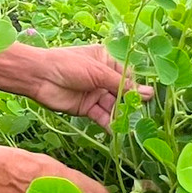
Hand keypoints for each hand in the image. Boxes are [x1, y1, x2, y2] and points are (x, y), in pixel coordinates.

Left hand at [4, 43, 150, 128]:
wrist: (39, 77)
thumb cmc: (68, 65)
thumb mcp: (98, 72)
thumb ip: (121, 84)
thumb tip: (148, 93)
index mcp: (107, 60)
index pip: (128, 75)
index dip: (139, 86)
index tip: (152, 98)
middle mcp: (103, 77)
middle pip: (122, 92)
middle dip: (131, 103)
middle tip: (145, 115)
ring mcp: (95, 93)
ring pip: (113, 106)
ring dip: (122, 116)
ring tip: (134, 126)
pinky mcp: (86, 108)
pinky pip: (102, 116)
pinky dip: (110, 123)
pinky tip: (118, 131)